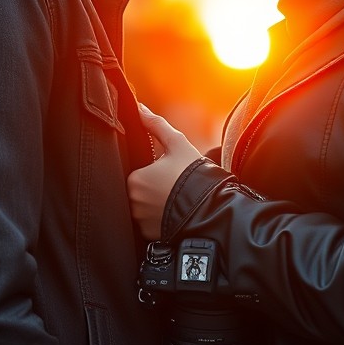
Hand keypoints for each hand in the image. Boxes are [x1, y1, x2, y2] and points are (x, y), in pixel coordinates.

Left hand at [127, 106, 201, 238]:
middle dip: (151, 188)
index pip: (135, 172)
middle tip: (171, 185)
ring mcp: (140, 221)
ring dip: (153, 204)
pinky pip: (148, 224)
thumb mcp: (177, 144)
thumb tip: (139, 108)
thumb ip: (156, 125)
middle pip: (137, 191)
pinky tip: (173, 213)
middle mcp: (132, 202)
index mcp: (134, 179)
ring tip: (173, 199)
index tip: (165, 172)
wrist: (211, 208)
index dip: (150, 170)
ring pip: (142, 207)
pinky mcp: (149, 236)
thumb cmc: (194, 175)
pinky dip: (158, 219)